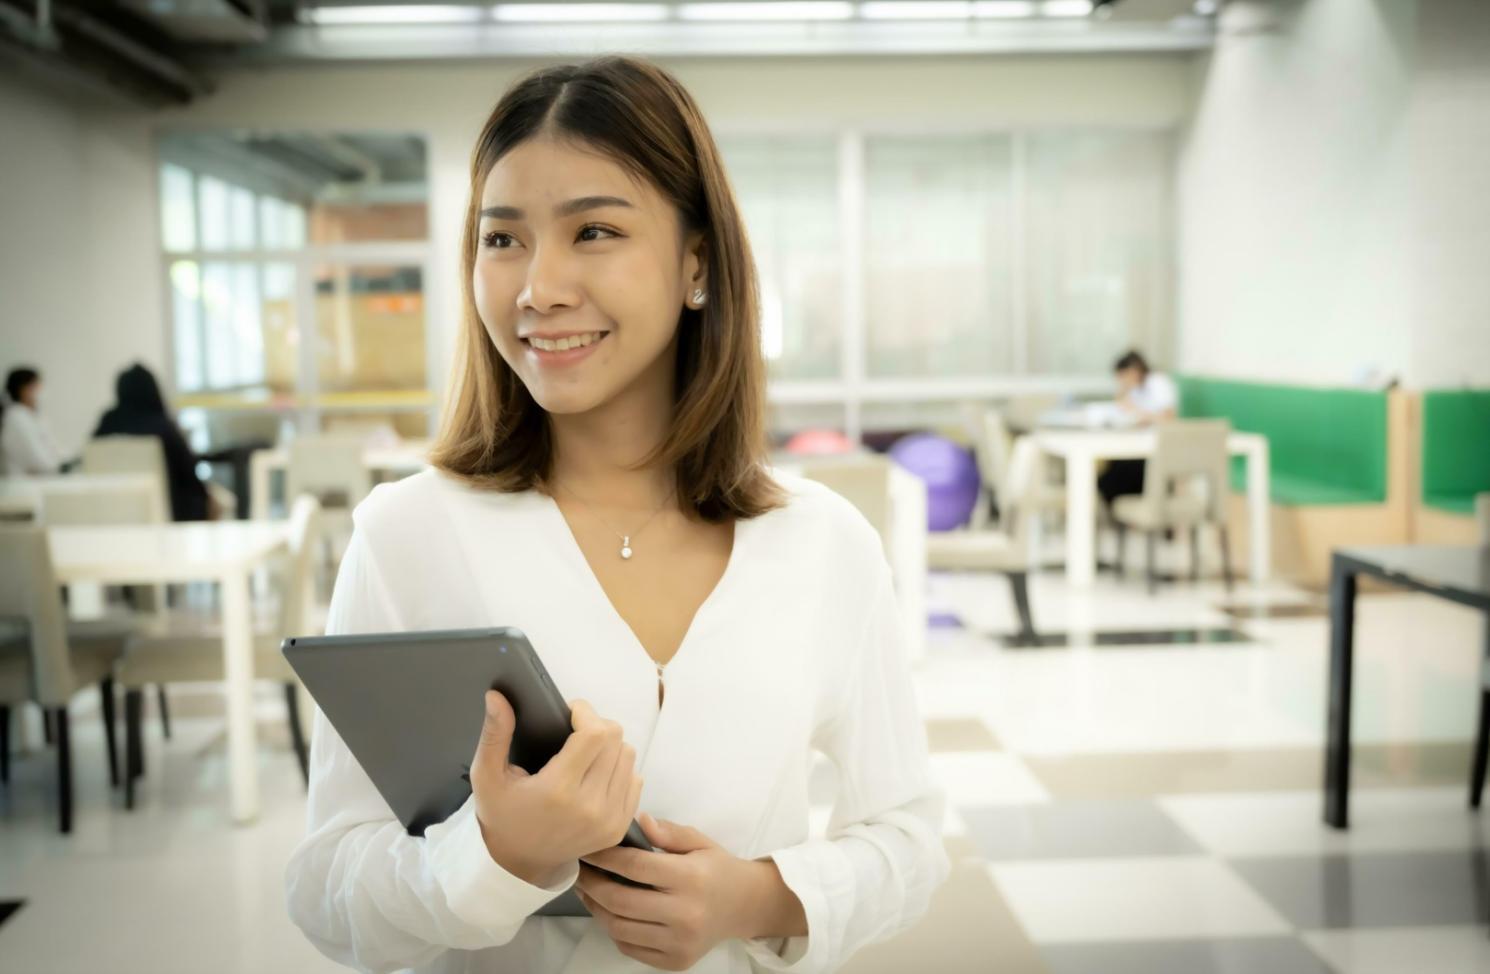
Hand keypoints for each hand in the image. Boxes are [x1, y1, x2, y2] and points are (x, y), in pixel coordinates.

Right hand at [469, 691, 642, 886]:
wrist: (520, 863)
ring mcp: (609, 820)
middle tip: (574, 733)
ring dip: (610, 748)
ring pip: (628, 756)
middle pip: (616, 739)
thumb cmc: (502, 815)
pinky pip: (635, 780)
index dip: (585, 713)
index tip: (570, 713)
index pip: (596, 733)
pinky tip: (594, 777)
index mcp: (558, 790)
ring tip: (584, 756)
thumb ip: (494, 734)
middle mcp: (590, 806)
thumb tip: (497, 696)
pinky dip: (618, 771)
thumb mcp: (487, 776)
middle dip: (596, 727)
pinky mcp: (619, 828)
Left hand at [575, 813, 777, 970]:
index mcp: (690, 878)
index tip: (589, 848)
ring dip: (597, 909)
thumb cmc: (717, 869)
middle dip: (592, 884)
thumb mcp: (699, 841)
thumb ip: (668, 832)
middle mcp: (685, 914)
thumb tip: (636, 820)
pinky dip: (614, 930)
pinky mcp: (675, 962)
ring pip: (620, 928)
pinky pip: (630, 948)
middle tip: (580, 871)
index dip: (605, 857)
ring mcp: (679, 943)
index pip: (635, 867)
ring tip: (589, 891)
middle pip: (620, 901)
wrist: (745, 906)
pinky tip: (610, 912)